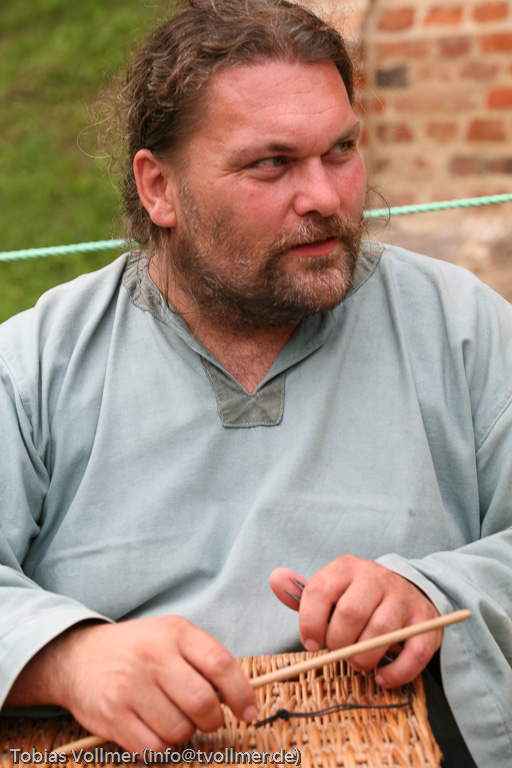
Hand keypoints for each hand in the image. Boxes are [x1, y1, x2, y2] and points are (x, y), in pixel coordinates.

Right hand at [7, 617, 256, 753]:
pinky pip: (154, 749)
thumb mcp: (170, 635)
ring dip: (184, 733)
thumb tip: (240, 696)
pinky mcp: (113, 716)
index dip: (242, 694)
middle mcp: (153, 657)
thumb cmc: (137, 649)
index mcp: (174, 632)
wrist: (78, 657)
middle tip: (205, 718)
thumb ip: (204, 658)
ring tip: (172, 717)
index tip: (249, 712)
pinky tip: (154, 729)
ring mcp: (131, 687)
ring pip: (180, 730)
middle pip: (202, 703)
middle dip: (212, 720)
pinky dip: (162, 746)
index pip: (221, 664)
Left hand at [269, 556, 441, 687]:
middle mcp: (377, 577)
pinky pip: (414, 651)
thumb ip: (302, 590)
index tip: (311, 643)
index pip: (320, 590)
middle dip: (338, 642)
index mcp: (347, 567)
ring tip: (358, 664)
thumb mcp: (331, 587)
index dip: (310, 622)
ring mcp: (404, 598)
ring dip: (363, 658)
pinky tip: (383, 677)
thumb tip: (275, 578)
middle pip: (351, 612)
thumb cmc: (358, 595)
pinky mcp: (427, 622)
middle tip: (337, 652)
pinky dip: (397, 672)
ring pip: (381, 632)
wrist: (408, 587)